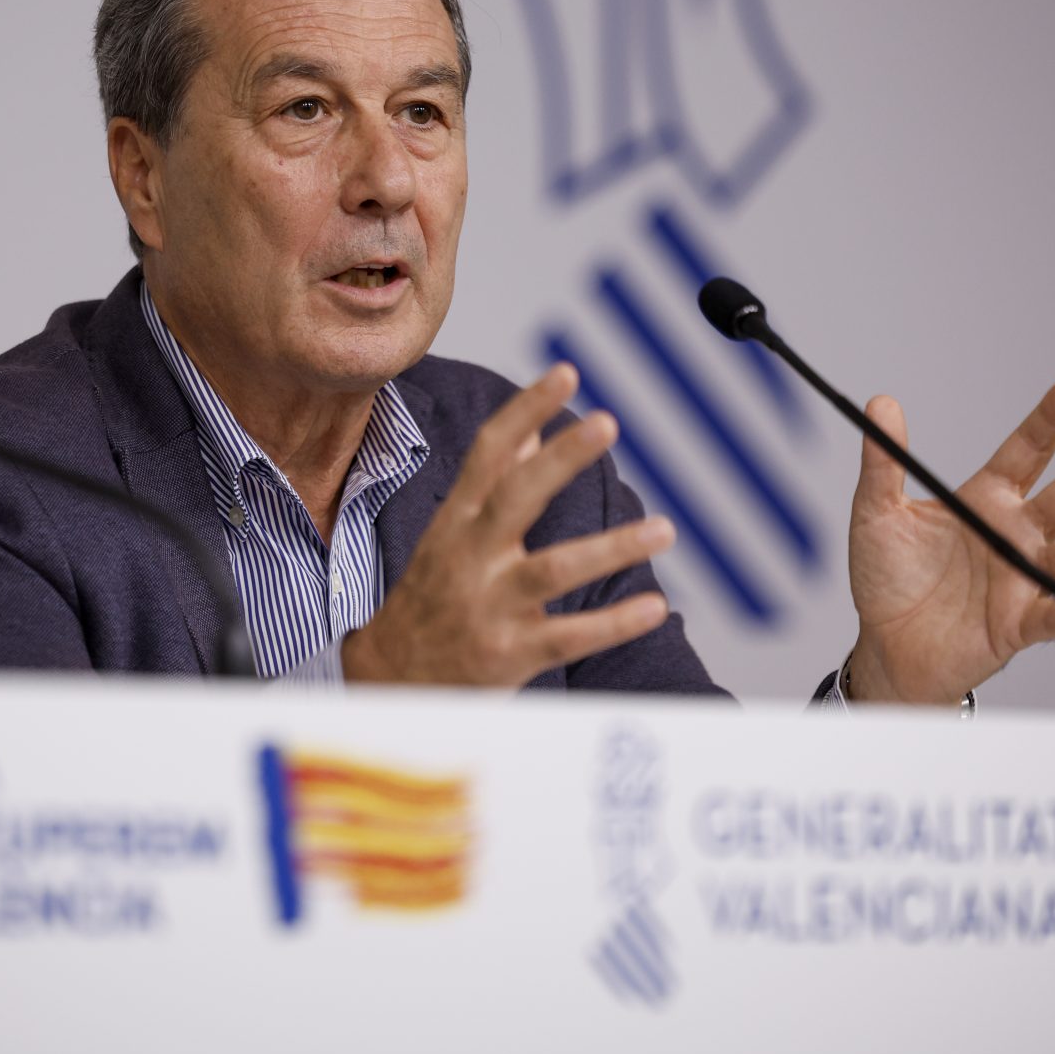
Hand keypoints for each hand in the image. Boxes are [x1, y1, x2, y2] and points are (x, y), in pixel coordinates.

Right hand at [343, 364, 675, 685]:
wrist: (390, 679)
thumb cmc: (431, 597)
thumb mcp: (450, 535)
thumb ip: (491, 485)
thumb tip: (529, 433)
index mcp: (456, 522)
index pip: (488, 454)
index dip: (526, 411)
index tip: (566, 374)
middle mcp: (470, 557)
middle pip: (516, 498)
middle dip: (560, 459)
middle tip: (608, 421)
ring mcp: (489, 607)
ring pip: (553, 570)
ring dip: (612, 548)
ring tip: (664, 529)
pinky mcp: (509, 654)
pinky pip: (569, 637)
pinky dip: (613, 624)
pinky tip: (654, 606)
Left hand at [844, 375, 1054, 704]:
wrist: (885, 646)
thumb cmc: (888, 579)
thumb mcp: (876, 513)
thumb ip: (882, 462)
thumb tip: (881, 405)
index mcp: (986, 500)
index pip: (1028, 450)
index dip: (1050, 418)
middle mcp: (1015, 534)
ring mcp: (1023, 578)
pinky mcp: (1018, 624)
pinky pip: (1053, 618)